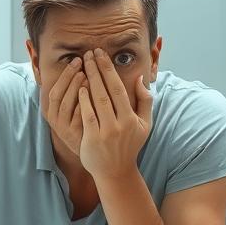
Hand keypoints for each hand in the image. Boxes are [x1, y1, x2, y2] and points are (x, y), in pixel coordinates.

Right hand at [44, 56, 85, 155]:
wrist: (91, 151)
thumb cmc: (84, 124)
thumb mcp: (74, 108)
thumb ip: (74, 90)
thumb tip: (81, 66)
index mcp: (52, 109)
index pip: (55, 88)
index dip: (65, 74)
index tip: (77, 60)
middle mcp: (54, 119)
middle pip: (58, 94)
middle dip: (69, 77)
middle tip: (82, 63)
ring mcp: (64, 128)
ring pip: (66, 105)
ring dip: (74, 88)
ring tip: (85, 75)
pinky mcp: (74, 136)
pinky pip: (77, 118)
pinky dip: (83, 105)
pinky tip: (91, 95)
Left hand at [78, 49, 152, 181]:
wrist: (116, 171)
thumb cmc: (130, 144)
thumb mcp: (145, 124)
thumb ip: (145, 101)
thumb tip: (139, 78)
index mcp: (131, 119)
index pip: (119, 89)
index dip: (109, 70)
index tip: (102, 54)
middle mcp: (119, 124)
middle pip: (106, 91)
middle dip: (97, 70)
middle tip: (89, 53)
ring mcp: (105, 132)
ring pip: (96, 101)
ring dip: (89, 81)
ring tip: (83, 64)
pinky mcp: (92, 139)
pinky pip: (87, 115)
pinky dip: (83, 100)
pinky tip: (79, 86)